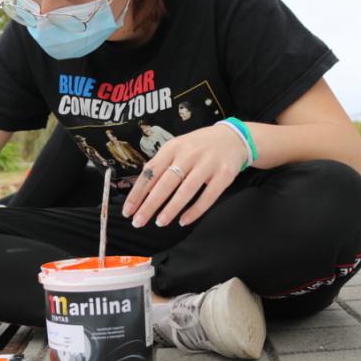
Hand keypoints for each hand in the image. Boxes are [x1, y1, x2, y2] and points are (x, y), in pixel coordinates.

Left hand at [122, 124, 247, 227]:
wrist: (232, 137)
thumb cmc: (198, 146)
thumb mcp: (177, 148)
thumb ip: (161, 166)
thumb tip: (140, 190)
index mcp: (172, 147)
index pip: (150, 172)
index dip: (138, 193)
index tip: (128, 210)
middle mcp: (189, 154)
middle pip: (165, 183)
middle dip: (150, 204)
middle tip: (138, 222)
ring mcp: (208, 164)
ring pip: (186, 190)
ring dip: (171, 209)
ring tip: (159, 222)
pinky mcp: (224, 174)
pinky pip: (208, 196)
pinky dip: (195, 211)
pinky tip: (183, 221)